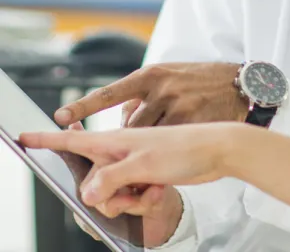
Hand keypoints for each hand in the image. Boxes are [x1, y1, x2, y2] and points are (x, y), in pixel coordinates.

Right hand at [20, 124, 242, 245]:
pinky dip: (144, 199)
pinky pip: (133, 196)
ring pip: (113, 194)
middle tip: (132, 195)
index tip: (22, 136)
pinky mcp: (149, 174)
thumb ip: (111, 178)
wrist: (220, 150)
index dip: (48, 139)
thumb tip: (86, 194)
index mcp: (115, 140)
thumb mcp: (144, 164)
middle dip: (107, 196)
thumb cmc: (185, 148)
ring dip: (130, 200)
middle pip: (92, 182)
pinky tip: (162, 191)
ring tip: (153, 190)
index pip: (73, 140)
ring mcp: (135, 163)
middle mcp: (122, 150)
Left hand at [54, 62, 248, 126]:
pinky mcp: (193, 122)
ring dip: (149, 143)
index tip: (58, 116)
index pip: (109, 92)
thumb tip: (121, 117)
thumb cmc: (203, 82)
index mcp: (151, 74)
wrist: (244, 86)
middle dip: (132, 135)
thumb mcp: (170, 76)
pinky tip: (181, 139)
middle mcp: (162, 88)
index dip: (83, 106)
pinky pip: (168, 144)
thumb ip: (143, 95)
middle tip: (145, 137)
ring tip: (166, 137)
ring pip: (148, 136)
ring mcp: (178, 105)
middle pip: (128, 123)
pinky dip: (168, 148)